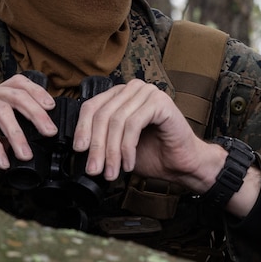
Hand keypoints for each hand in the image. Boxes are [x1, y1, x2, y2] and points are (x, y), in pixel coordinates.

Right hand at [0, 74, 55, 171]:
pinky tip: (2, 161)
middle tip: (49, 132)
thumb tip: (34, 143)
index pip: (17, 83)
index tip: (52, 107)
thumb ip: (8, 137)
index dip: (36, 91)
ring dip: (17, 133)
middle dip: (35, 113)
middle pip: (14, 94)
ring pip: (0, 109)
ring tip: (25, 154)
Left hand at [71, 80, 260, 215]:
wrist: (182, 163)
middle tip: (94, 169)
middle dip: (96, 146)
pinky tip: (128, 163)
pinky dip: (127, 147)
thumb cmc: (153, 154)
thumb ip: (100, 140)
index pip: (91, 106)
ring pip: (116, 121)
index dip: (82, 129)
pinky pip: (133, 124)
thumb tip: (78, 148)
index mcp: (120, 95)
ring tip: (111, 172)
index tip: (78, 151)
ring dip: (111, 151)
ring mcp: (147, 93)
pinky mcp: (160, 102)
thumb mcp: (117, 147)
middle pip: (102, 114)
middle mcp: (133, 89)